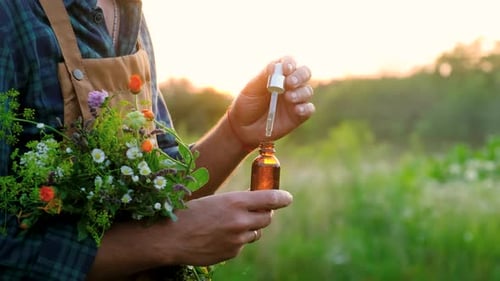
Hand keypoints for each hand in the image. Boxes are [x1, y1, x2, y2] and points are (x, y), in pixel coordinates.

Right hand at [159, 190, 292, 265]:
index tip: (287, 198)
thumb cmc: (190, 213)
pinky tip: (218, 237)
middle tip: (258, 211)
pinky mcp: (232, 253)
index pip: (270, 198)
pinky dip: (236, 241)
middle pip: (267, 217)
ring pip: (255, 232)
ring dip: (249, 228)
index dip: (282, 198)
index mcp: (235, 201)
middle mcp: (240, 220)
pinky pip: (242, 245)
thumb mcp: (215, 200)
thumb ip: (237, 203)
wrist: (170, 238)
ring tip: (228, 225)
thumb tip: (256, 203)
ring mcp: (237, 239)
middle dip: (265, 213)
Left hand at [228, 56, 314, 146]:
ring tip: (288, 98)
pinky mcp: (298, 115)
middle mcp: (290, 85)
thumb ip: (264, 76)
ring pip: (307, 91)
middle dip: (299, 76)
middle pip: (304, 73)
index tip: (286, 69)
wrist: (244, 127)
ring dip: (300, 93)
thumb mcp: (252, 88)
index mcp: (279, 74)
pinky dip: (306, 108)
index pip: (289, 63)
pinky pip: (309, 109)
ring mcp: (296, 99)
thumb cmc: (248, 103)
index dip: (290, 63)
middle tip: (289, 83)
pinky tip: (297, 110)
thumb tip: (276, 65)